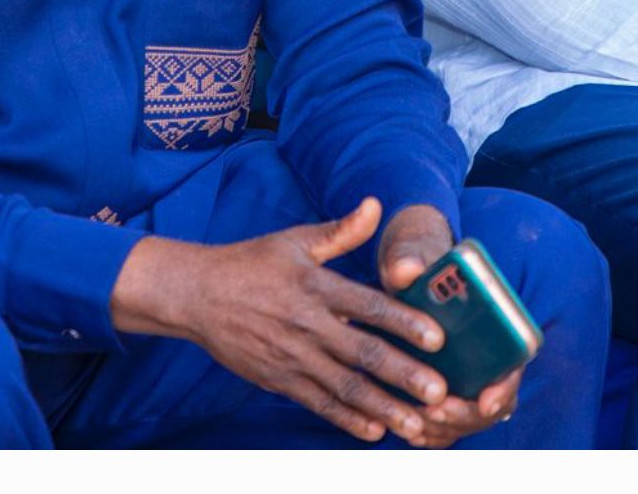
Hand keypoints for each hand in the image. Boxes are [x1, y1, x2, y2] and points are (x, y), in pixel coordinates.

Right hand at [108, 195, 464, 445]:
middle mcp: (308, 326)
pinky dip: (346, 419)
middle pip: (363, 355)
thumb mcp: (297, 239)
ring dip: (382, 407)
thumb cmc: (253, 262)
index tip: (438, 339)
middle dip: (403, 376)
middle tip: (439, 394)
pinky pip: (318, 403)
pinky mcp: (279, 380)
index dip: (405, 323)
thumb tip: (376, 205)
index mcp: (318, 287)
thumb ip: (341, 229)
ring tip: (414, 425)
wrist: (198, 296)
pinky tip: (373, 431)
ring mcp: (292, 358)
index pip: (370, 307)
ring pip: (344, 388)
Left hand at [376, 206, 525, 443]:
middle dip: (465, 415)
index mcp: (496, 317)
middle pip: (492, 402)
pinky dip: (430, 433)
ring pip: (467, 419)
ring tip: (413, 423)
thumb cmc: (416, 260)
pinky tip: (405, 426)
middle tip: (434, 411)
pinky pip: (446, 425)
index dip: (504, 387)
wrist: (407, 270)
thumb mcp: (411, 254)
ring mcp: (468, 375)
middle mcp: (490, 351)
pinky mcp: (446, 389)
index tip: (484, 402)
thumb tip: (405, 270)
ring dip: (444, 428)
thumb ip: (408, 259)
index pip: (516, 361)